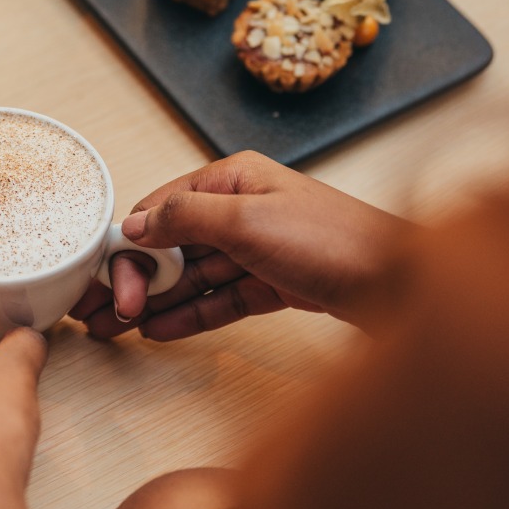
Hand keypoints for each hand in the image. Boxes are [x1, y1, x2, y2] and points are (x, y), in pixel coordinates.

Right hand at [72, 151, 411, 338]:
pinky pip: (221, 298)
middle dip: (135, 278)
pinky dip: (191, 314)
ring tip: (120, 328)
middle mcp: (242, 208)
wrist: (403, 284)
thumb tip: (136, 224)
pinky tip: (161, 329)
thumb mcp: (248, 220)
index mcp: (233, 179)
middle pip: (173, 245)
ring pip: (194, 275)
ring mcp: (258, 248)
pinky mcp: (274, 283)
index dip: (127, 246)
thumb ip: (185, 218)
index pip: (161, 209)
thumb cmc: (335, 242)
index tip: (108, 281)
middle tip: (105, 313)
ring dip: (156, 301)